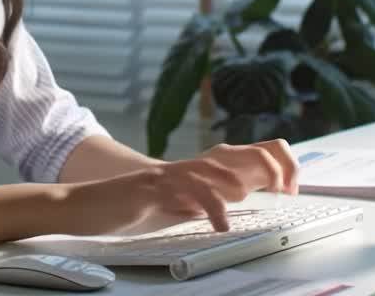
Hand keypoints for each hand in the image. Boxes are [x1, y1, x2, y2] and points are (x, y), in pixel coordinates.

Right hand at [63, 139, 299, 236]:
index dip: (271, 163)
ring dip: (243, 179)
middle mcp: (185, 166)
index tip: (290, 188)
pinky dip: (210, 204)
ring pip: (214, 165)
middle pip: (237, 152)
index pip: (241, 154)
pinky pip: (186, 190)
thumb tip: (236, 197)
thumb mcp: (175, 204)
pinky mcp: (152, 187)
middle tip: (287, 188)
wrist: (84, 205)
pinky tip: (221, 223)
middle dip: (269, 164)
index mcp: (194, 171)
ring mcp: (168, 174)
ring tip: (262, 196)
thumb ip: (202, 198)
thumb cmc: (130, 208)